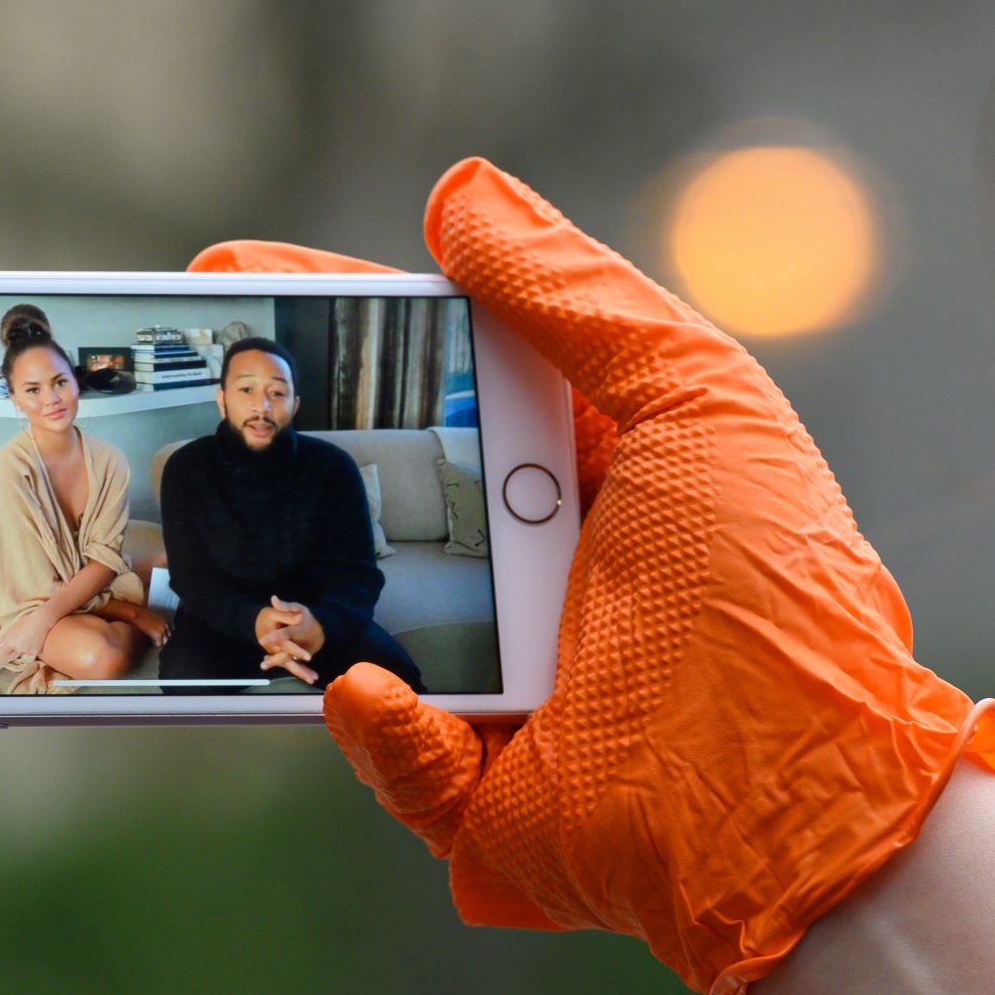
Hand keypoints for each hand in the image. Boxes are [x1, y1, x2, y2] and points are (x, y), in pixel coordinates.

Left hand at [0, 606, 53, 662]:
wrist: (42, 620)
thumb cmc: (27, 621)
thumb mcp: (14, 627)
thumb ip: (5, 638)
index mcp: (10, 642)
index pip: (4, 652)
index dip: (6, 650)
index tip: (8, 649)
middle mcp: (17, 648)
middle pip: (15, 653)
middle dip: (17, 648)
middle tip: (23, 639)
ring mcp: (27, 651)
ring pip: (24, 653)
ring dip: (26, 649)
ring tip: (30, 639)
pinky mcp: (35, 652)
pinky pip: (32, 653)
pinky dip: (33, 649)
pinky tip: (36, 641)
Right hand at [125, 605, 169, 647]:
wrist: (136, 614)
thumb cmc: (141, 615)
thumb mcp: (153, 618)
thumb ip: (158, 624)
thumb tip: (157, 630)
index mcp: (166, 621)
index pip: (170, 632)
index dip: (164, 635)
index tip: (160, 637)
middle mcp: (166, 625)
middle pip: (169, 637)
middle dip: (163, 639)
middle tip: (156, 639)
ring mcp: (163, 630)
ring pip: (165, 642)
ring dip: (159, 642)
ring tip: (152, 639)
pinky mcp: (159, 635)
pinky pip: (159, 644)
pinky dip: (154, 643)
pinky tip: (150, 639)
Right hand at [191, 160, 994, 994]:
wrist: (799, 796)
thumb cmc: (772, 592)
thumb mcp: (700, 404)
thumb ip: (579, 299)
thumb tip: (460, 198)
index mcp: (589, 473)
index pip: (444, 375)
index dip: (346, 322)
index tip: (240, 280)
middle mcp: (535, 570)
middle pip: (378, 483)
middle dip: (282, 434)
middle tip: (195, 386)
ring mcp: (498, 679)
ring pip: (356, 612)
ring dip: (293, 573)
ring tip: (217, 526)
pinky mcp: (473, 789)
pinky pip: (384, 744)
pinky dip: (371, 719)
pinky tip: (367, 685)